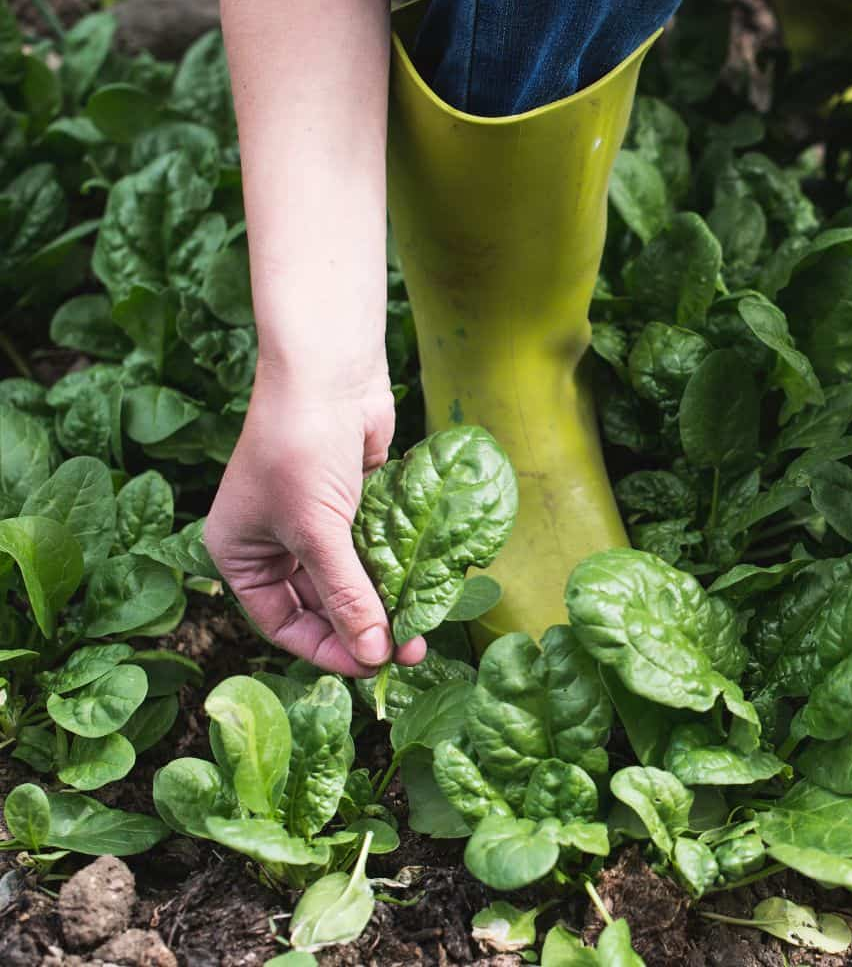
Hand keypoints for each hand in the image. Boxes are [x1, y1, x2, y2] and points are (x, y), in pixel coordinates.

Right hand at [205, 371, 422, 675]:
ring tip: (421, 629)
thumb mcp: (317, 532)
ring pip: (352, 580)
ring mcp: (315, 522)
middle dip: (362, 628)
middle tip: (406, 651)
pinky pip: (374, 550)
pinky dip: (395, 569)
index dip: (326, 649)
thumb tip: (373, 653)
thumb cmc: (301, 447)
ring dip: (384, 604)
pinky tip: (422, 589)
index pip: (283, 623)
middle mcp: (274, 542)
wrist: (329, 373)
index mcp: (241, 555)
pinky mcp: (353, 504)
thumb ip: (346, 595)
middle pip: (321, 605)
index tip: (370, 667)